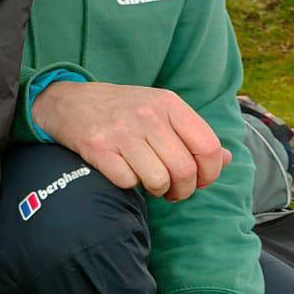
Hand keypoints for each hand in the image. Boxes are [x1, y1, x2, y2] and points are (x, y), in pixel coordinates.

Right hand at [31, 81, 230, 200]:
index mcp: (169, 104)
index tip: (199, 181)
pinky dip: (130, 185)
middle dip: (183, 190)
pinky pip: (128, 182)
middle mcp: (148, 115)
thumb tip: (227, 159)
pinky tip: (125, 174)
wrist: (66, 102)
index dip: (210, 173)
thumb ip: (192, 133)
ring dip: (158, 190)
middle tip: (173, 191)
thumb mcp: (159, 109)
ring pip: (158, 180)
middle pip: (184, 170)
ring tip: (150, 183)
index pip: (208, 147)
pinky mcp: (98, 149)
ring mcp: (122, 132)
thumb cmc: (120, 110)